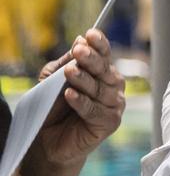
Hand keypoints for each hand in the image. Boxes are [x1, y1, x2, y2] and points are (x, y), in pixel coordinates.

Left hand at [35, 29, 124, 167]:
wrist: (48, 142)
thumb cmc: (54, 108)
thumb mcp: (53, 80)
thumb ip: (65, 63)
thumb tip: (79, 41)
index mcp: (103, 73)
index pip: (105, 54)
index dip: (99, 44)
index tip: (90, 34)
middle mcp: (114, 86)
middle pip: (104, 69)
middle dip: (91, 59)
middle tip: (79, 51)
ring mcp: (115, 105)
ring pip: (99, 89)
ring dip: (83, 80)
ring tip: (69, 72)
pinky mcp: (110, 122)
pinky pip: (95, 110)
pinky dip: (81, 102)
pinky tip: (70, 94)